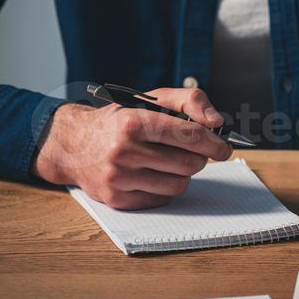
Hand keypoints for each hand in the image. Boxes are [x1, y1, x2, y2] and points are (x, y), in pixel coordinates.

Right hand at [31, 86, 232, 207]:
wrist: (74, 143)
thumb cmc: (119, 120)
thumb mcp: (150, 99)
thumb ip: (188, 101)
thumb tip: (217, 122)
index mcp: (134, 122)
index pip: (188, 135)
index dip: (213, 142)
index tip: (224, 147)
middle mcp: (124, 151)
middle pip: (188, 163)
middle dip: (199, 157)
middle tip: (196, 151)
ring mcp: (119, 178)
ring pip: (178, 185)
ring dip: (184, 173)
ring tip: (173, 161)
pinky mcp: (117, 199)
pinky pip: (162, 199)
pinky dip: (166, 188)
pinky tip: (156, 174)